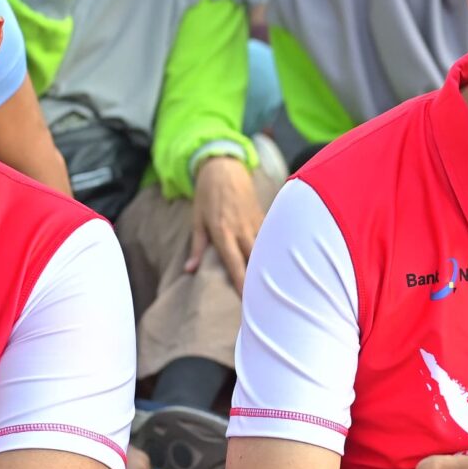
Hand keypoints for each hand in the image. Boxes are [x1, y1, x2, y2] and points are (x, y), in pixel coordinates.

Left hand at [184, 154, 264, 287]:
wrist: (225, 168)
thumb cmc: (207, 195)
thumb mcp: (197, 220)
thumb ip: (197, 247)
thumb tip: (190, 270)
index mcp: (222, 231)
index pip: (234, 262)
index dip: (241, 282)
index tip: (246, 300)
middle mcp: (241, 229)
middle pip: (253, 260)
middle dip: (258, 280)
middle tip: (263, 300)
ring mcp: (255, 223)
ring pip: (265, 250)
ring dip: (268, 268)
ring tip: (274, 287)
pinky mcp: (263, 217)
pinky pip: (269, 239)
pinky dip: (272, 252)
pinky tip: (278, 266)